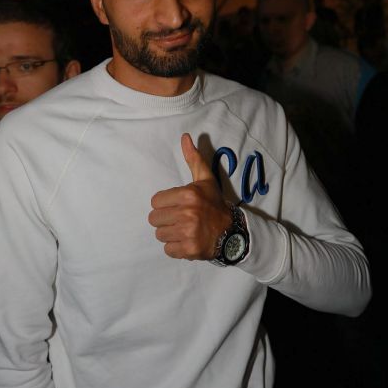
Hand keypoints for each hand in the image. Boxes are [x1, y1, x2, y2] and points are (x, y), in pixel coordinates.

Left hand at [148, 133, 231, 259]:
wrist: (232, 231)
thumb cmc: (214, 204)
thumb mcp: (205, 180)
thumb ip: (193, 159)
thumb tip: (185, 137)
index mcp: (188, 195)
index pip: (155, 201)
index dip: (164, 204)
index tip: (176, 206)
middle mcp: (187, 214)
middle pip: (154, 219)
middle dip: (165, 219)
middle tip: (179, 219)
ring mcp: (188, 233)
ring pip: (160, 234)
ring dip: (169, 234)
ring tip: (183, 230)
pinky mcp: (189, 250)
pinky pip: (168, 250)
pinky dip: (175, 248)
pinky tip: (186, 241)